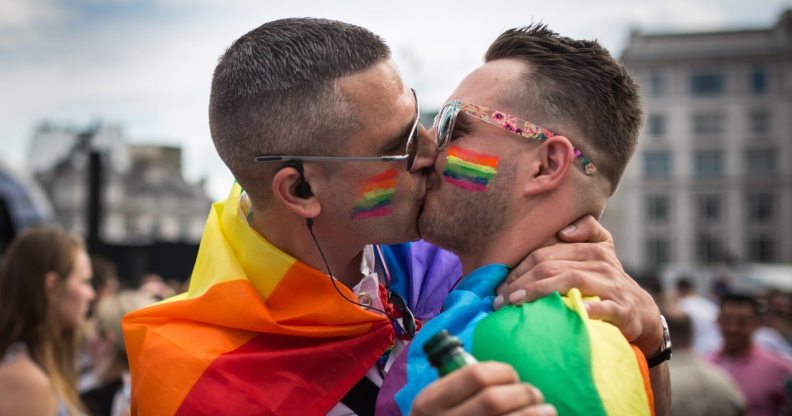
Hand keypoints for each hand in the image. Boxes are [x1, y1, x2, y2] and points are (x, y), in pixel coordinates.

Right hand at [411, 362, 554, 415]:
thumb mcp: (436, 405)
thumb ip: (459, 389)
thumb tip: (506, 375)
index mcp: (429, 402)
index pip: (475, 375)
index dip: (502, 372)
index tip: (512, 376)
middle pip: (494, 400)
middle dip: (523, 393)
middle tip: (535, 395)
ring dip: (536, 414)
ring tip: (547, 411)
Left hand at [494, 215, 661, 355]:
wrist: (642, 312)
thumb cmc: (608, 281)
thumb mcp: (601, 249)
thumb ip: (585, 230)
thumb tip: (564, 230)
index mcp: (591, 247)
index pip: (544, 253)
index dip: (518, 269)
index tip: (499, 286)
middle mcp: (601, 262)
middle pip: (552, 266)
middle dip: (520, 282)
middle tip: (500, 300)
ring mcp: (612, 285)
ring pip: (571, 281)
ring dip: (539, 292)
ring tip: (516, 304)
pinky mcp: (622, 309)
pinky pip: (603, 307)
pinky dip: (587, 308)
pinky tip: (571, 312)